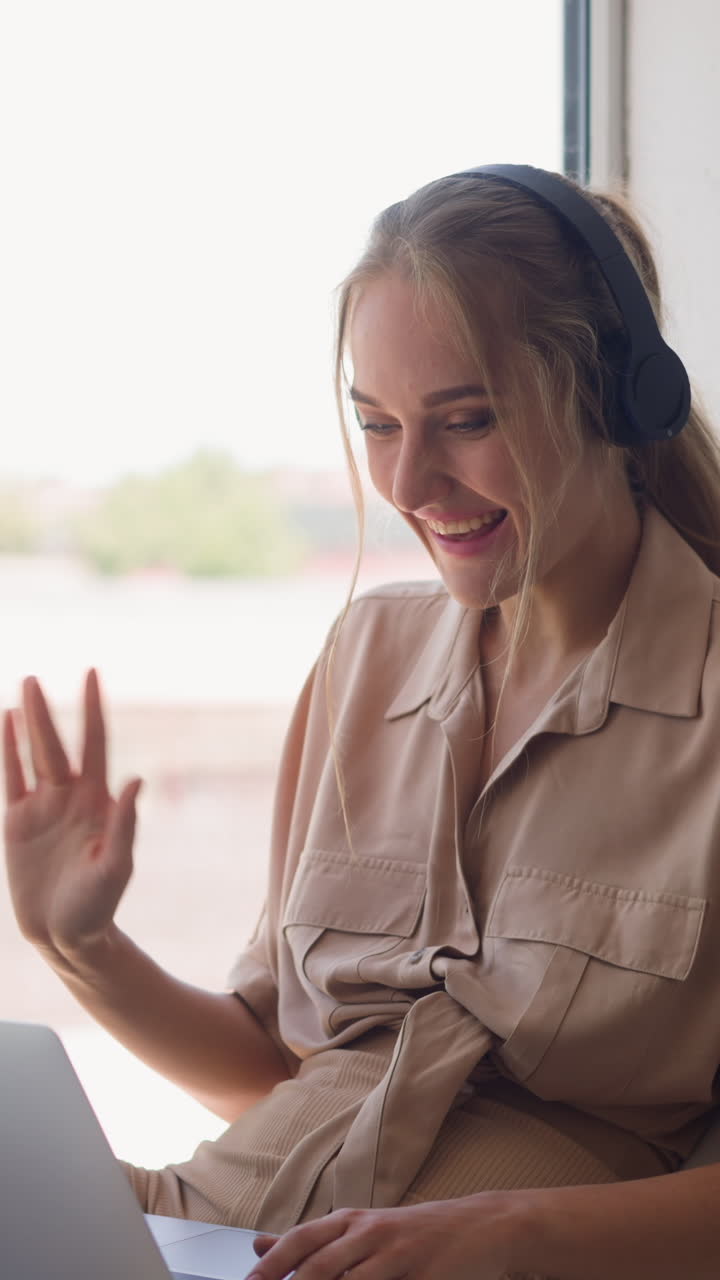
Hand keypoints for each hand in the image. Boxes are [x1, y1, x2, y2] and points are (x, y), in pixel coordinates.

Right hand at [3, 670, 141, 962]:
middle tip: (36, 679)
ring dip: (28, 723)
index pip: (95, 743)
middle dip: (46, 713)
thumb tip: (137, 780)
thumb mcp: (115, 866)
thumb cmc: (98, 905)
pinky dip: (8, 751)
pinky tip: (5, 723)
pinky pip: (12, 779)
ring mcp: (44, 807)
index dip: (92, 709)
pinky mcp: (19, 823)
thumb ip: (125, 824)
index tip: (91, 674)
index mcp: (98, 801)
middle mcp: (71, 796)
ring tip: (24, 688)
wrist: (66, 936)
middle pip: (57, 745)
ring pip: (34, 755)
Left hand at [249, 1196, 510, 1279]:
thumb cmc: (414, 1233)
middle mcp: (369, 1233)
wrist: (481, 1226)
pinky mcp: (422, 1275)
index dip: (271, 1267)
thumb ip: (313, 1239)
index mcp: (350, 1221)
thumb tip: (258, 1244)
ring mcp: (397, 1254)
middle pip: (320, 1267)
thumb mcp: (360, 1227)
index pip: (300, 1242)